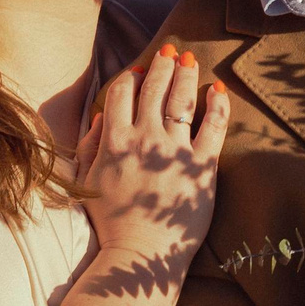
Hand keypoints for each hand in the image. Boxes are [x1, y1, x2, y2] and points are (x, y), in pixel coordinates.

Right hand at [75, 43, 228, 273]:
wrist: (139, 254)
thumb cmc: (110, 222)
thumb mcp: (86, 181)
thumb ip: (90, 146)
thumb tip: (100, 117)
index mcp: (114, 141)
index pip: (122, 93)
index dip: (131, 76)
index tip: (140, 69)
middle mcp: (144, 138)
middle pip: (154, 89)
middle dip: (162, 65)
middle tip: (170, 50)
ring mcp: (174, 150)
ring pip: (181, 100)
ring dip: (185, 75)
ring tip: (189, 60)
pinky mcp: (203, 165)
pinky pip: (214, 126)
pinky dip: (218, 104)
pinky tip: (218, 89)